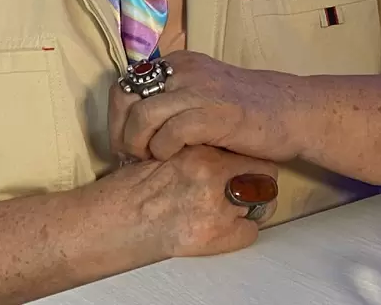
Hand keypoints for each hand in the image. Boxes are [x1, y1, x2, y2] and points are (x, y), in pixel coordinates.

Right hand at [107, 145, 278, 259]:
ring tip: (231, 205)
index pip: (248, 145)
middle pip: (264, 172)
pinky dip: (241, 231)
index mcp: (199, 148)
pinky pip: (250, 231)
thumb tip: (219, 146)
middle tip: (244, 183)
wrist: (117, 220)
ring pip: (262, 202)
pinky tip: (223, 227)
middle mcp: (212, 173)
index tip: (245, 158)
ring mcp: (217, 205)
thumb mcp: (167, 151)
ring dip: (250, 204)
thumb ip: (196, 146)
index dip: (249, 153)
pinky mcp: (217, 235)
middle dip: (257, 178)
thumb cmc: (132, 187)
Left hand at [109, 51, 305, 163]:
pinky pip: (170, 131)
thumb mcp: (204, 91)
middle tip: (130, 156)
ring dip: (138, 144)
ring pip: (142, 115)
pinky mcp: (215, 114)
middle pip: (126, 98)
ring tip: (149, 160)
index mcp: (179, 63)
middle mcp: (184, 70)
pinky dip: (162, 149)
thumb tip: (134, 121)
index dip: (118, 116)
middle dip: (120, 132)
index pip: (126, 84)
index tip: (124, 142)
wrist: (292, 112)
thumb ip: (174, 98)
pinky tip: (171, 158)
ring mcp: (200, 90)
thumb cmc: (246, 110)